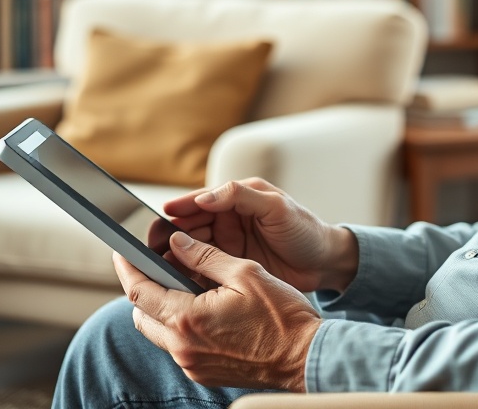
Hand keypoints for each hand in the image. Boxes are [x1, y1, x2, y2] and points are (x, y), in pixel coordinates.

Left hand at [114, 232, 320, 391]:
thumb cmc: (281, 315)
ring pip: (158, 331)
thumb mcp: (245, 273)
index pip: (140, 291)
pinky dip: (180, 324)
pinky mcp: (203, 372)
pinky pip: (178, 345)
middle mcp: (182, 346)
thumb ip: (207, 257)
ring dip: (162, 307)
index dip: (127, 268)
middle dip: (143, 288)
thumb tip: (178, 243)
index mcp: (188, 318)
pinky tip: (202, 307)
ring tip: (183, 284)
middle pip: (141, 314)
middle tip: (156, 265)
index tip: (121, 252)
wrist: (304, 357)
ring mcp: (191, 363)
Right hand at [163, 178, 357, 292]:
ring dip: (176, 256)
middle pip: (191, 226)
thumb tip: (205, 196)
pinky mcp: (231, 268)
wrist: (325, 263)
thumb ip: (241, 196)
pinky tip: (178, 282)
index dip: (182, 207)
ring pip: (193, 249)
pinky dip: (190, 273)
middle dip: (171, 235)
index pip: (202, 200)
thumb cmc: (305, 229)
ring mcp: (229, 245)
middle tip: (152, 246)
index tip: (163, 214)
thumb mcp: (277, 207)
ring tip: (160, 265)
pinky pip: (204, 269)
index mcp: (238, 199)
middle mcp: (229, 221)